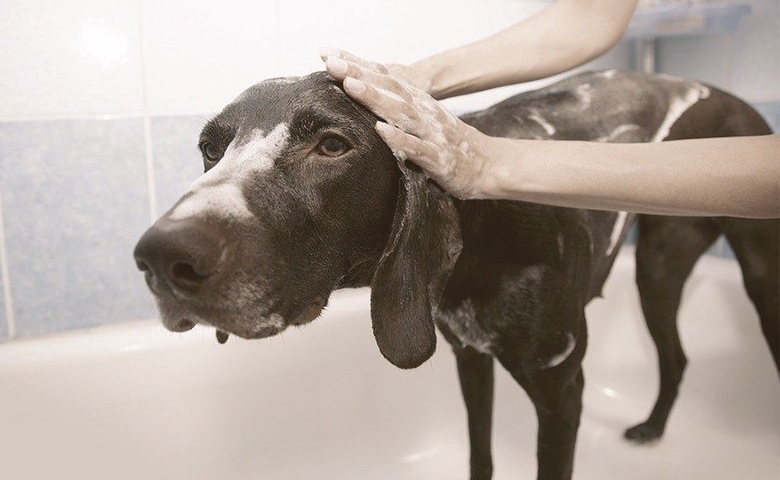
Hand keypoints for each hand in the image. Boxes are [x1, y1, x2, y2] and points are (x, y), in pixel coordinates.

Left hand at [320, 49, 491, 198]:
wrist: (489, 164)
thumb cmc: (449, 144)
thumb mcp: (422, 121)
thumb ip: (398, 110)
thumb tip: (365, 99)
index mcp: (417, 103)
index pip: (384, 78)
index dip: (357, 65)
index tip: (328, 55)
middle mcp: (423, 112)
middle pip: (388, 89)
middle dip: (359, 74)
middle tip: (332, 63)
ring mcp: (431, 134)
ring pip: (400, 112)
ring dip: (375, 98)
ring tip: (351, 86)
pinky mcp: (438, 158)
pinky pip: (416, 148)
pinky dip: (398, 139)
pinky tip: (381, 130)